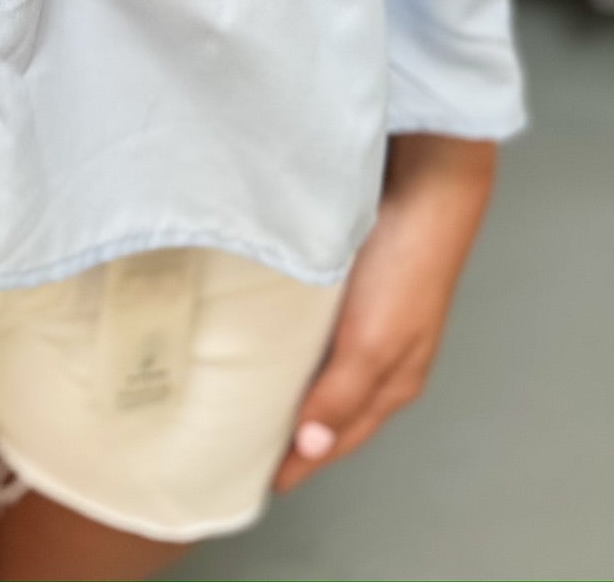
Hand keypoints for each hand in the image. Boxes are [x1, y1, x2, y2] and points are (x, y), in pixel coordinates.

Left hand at [274, 133, 495, 492]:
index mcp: (393, 378)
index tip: (261, 482)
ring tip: (242, 394)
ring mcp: (364, 314)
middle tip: (243, 444)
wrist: (422, 181)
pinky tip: (260, 332)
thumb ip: (342, 392)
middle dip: (293, 429)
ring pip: (319, 365)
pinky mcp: (346, 278)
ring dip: (286, 382)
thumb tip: (311, 445)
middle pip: (330, 405)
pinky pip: (311, 325)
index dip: (303, 460)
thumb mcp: (376, 340)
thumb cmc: (407, 263)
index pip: (340, 436)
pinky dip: (286, 340)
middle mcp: (379, 351)